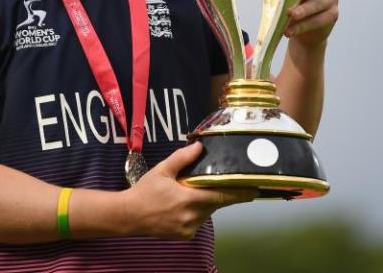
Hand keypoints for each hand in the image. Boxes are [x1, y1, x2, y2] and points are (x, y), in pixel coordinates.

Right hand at [122, 142, 256, 239]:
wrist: (129, 216)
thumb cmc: (145, 191)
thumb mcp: (162, 170)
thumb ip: (182, 158)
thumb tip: (199, 146)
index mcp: (189, 199)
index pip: (222, 196)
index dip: (239, 193)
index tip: (254, 190)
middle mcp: (192, 216)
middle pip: (215, 203)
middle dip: (216, 193)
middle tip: (211, 183)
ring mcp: (189, 228)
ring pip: (206, 212)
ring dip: (204, 203)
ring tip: (188, 194)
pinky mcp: (185, 235)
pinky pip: (197, 221)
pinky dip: (195, 213)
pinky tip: (181, 206)